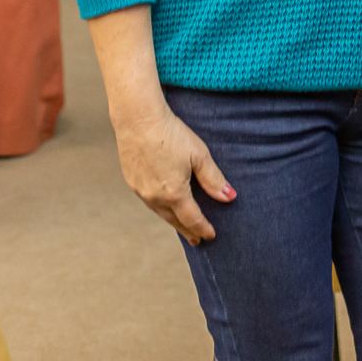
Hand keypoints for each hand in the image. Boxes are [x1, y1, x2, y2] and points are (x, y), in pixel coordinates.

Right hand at [110, 104, 234, 242]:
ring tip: (183, 227)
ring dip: (173, 221)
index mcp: (173, 193)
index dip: (203, 228)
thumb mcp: (199, 155)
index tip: (212, 236)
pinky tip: (165, 207)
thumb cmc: (172, 134)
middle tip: (197, 240)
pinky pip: (149, 202)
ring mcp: (140, 190)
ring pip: (160, 213)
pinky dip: (161, 209)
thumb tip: (229, 197)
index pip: (192, 218)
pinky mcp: (132, 181)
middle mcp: (154, 197)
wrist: (138, 120)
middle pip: (174, 220)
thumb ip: (214, 179)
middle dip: (188, 231)